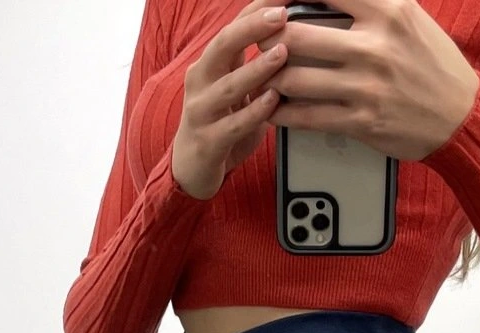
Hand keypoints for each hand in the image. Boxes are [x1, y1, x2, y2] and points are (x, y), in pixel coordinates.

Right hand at [172, 2, 290, 200]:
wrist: (190, 169)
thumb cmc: (220, 124)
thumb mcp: (235, 88)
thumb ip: (253, 64)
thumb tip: (288, 36)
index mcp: (208, 65)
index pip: (231, 27)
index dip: (255, 10)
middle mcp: (200, 82)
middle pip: (223, 46)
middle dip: (252, 28)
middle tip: (281, 15)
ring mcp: (201, 112)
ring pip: (229, 86)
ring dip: (257, 68)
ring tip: (282, 53)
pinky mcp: (208, 142)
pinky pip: (233, 125)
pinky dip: (254, 112)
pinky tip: (272, 101)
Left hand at [254, 0, 479, 160]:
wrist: (461, 116)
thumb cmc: (433, 64)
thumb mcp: (409, 17)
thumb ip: (372, 3)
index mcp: (388, 10)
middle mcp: (375, 45)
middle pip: (295, 35)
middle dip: (269, 39)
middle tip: (261, 42)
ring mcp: (366, 86)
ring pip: (295, 79)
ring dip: (272, 78)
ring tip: (264, 75)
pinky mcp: (362, 121)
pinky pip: (307, 117)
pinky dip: (283, 113)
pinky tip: (273, 108)